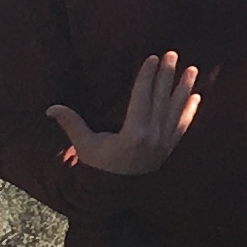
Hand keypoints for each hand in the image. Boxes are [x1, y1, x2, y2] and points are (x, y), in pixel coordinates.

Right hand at [48, 51, 201, 176]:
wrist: (115, 192)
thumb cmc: (98, 165)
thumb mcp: (84, 145)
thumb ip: (71, 124)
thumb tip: (50, 108)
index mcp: (132, 134)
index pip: (142, 97)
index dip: (147, 76)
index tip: (153, 58)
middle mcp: (152, 138)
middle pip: (161, 100)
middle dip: (167, 75)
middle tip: (173, 54)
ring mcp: (164, 144)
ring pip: (176, 111)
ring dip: (184, 88)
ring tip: (192, 69)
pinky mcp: (169, 149)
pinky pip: (183, 126)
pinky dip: (190, 111)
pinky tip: (196, 97)